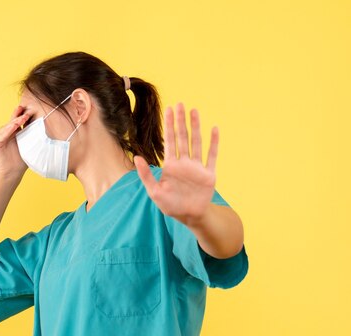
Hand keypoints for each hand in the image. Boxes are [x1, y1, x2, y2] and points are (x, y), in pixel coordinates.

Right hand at [0, 105, 30, 178]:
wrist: (12, 172)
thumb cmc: (21, 161)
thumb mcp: (29, 146)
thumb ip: (32, 136)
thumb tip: (45, 127)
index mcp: (15, 133)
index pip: (19, 122)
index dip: (23, 115)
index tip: (30, 109)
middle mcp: (7, 133)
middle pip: (12, 121)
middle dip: (18, 114)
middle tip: (24, 108)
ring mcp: (0, 137)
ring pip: (7, 126)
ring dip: (14, 122)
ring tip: (22, 118)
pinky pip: (1, 134)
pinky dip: (7, 130)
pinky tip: (13, 126)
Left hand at [133, 102, 217, 227]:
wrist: (190, 216)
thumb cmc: (170, 205)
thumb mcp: (154, 191)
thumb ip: (146, 174)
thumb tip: (136, 157)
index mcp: (171, 165)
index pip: (169, 141)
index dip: (169, 126)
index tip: (169, 110)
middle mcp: (184, 163)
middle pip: (182, 137)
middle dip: (180, 121)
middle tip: (180, 104)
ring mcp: (197, 167)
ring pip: (196, 142)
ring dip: (196, 127)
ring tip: (194, 111)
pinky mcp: (209, 174)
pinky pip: (212, 156)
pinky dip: (214, 143)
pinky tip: (214, 129)